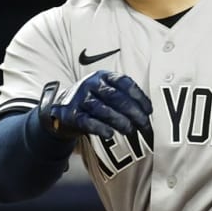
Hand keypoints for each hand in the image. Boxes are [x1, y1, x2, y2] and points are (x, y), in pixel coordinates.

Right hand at [38, 71, 152, 143]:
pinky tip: (110, 134)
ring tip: (130, 130)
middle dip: (133, 111)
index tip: (149, 111)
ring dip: (119, 121)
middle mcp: (91, 84)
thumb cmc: (94, 101)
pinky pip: (87, 121)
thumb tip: (147, 114)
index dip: (139, 97)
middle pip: (115, 96)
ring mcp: (80, 98)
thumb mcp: (107, 92)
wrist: (62, 109)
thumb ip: (125, 98)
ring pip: (102, 109)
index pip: (124, 83)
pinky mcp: (71, 114)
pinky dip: (100, 128)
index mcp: (103, 76)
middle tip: (144, 124)